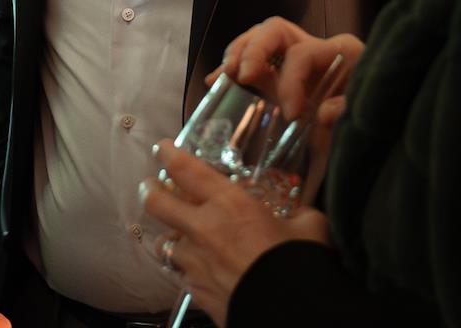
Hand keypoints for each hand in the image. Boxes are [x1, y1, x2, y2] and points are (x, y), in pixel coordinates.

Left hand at [141, 141, 332, 326]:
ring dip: (170, 236)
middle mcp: (204, 229)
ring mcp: (196, 262)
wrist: (291, 313)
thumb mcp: (309, 226)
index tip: (162, 148)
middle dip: (150, 190)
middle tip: (152, 186)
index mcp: (231, 204)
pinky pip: (179, 273)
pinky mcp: (196, 291)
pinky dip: (184, 268)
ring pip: (164, 242)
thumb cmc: (300, 266)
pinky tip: (195, 268)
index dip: (168, 154)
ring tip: (178, 235)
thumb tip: (301, 213)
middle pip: (156, 202)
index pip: (186, 170)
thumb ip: (297, 213)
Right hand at [215, 17, 363, 120]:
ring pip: (260, 38)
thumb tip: (323, 112)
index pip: (303, 54)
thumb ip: (348, 113)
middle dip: (254, 51)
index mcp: (342, 51)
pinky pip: (254, 59)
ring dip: (238, 54)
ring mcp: (296, 56)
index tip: (290, 114)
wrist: (381, 127)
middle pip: (275, 30)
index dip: (292, 81)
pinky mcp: (282, 73)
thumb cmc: (376, 119)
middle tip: (242, 77)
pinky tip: (217, 82)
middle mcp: (317, 46)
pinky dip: (234, 67)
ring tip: (224, 76)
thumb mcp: (367, 118)